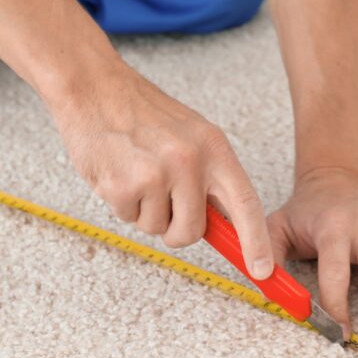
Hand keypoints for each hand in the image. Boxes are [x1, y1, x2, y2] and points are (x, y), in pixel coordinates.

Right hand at [46, 64, 275, 279]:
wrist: (94, 87)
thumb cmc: (141, 113)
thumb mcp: (191, 136)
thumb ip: (209, 178)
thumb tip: (228, 225)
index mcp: (214, 146)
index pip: (245, 202)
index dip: (256, 241)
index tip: (263, 270)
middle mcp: (189, 160)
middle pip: (193, 231)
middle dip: (177, 230)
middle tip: (162, 202)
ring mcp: (156, 174)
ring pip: (157, 228)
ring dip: (145, 212)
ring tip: (136, 173)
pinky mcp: (124, 186)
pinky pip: (129, 219)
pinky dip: (122, 204)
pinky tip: (118, 172)